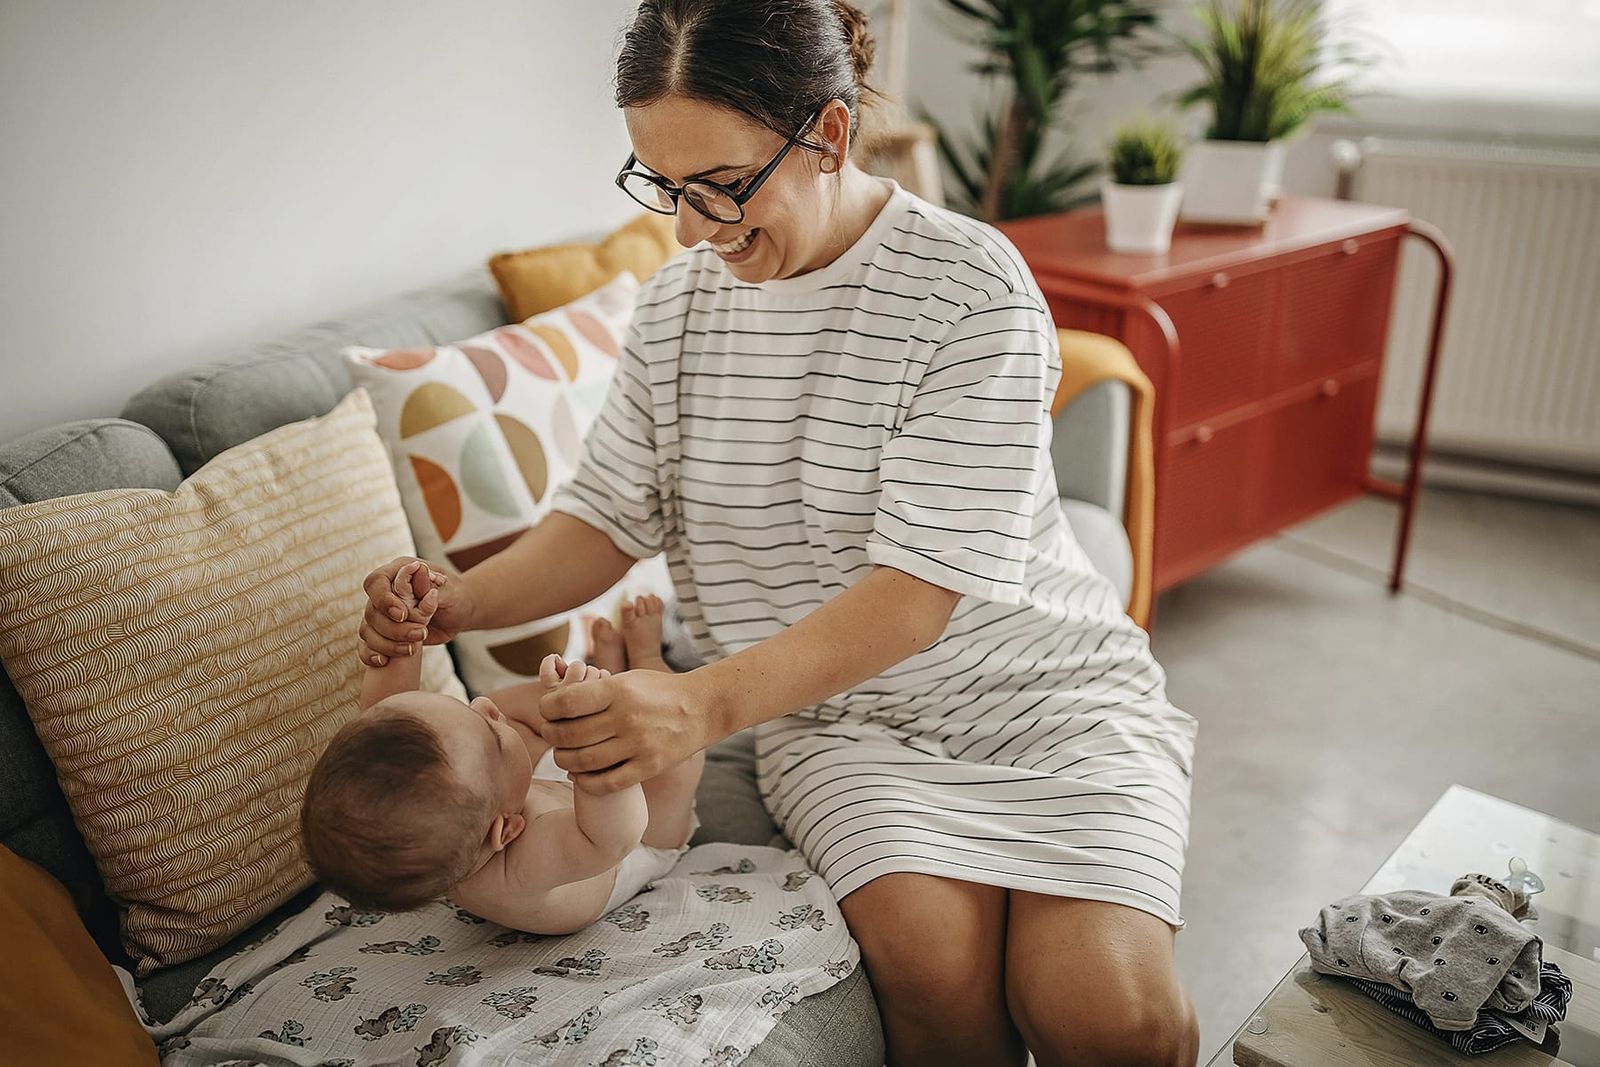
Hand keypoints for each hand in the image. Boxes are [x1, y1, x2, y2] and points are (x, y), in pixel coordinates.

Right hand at [357, 556, 476, 666]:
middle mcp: (384, 593)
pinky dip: (370, 654)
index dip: (383, 600)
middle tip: (421, 633)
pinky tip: (383, 661)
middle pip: (371, 612)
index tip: (402, 614)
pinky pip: (366, 646)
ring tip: (413, 648)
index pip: (375, 582)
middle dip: (394, 628)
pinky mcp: (383, 634)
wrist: (458, 613)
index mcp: (396, 573)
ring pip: (367, 631)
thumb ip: (430, 585)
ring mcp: (381, 615)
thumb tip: (418, 570)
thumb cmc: (454, 595)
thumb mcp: (449, 589)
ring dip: (387, 644)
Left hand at [538, 669, 713, 794]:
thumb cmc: (659, 691)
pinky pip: (606, 783)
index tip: (548, 710)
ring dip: (564, 760)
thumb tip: (554, 696)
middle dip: (552, 736)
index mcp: (619, 690)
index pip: (565, 703)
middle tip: (552, 734)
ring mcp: (638, 745)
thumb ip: (593, 688)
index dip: (547, 708)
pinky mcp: (648, 767)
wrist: (703, 708)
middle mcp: (627, 718)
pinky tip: (581, 774)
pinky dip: (586, 782)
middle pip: (569, 734)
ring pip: (583, 761)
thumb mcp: (627, 678)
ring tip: (564, 754)